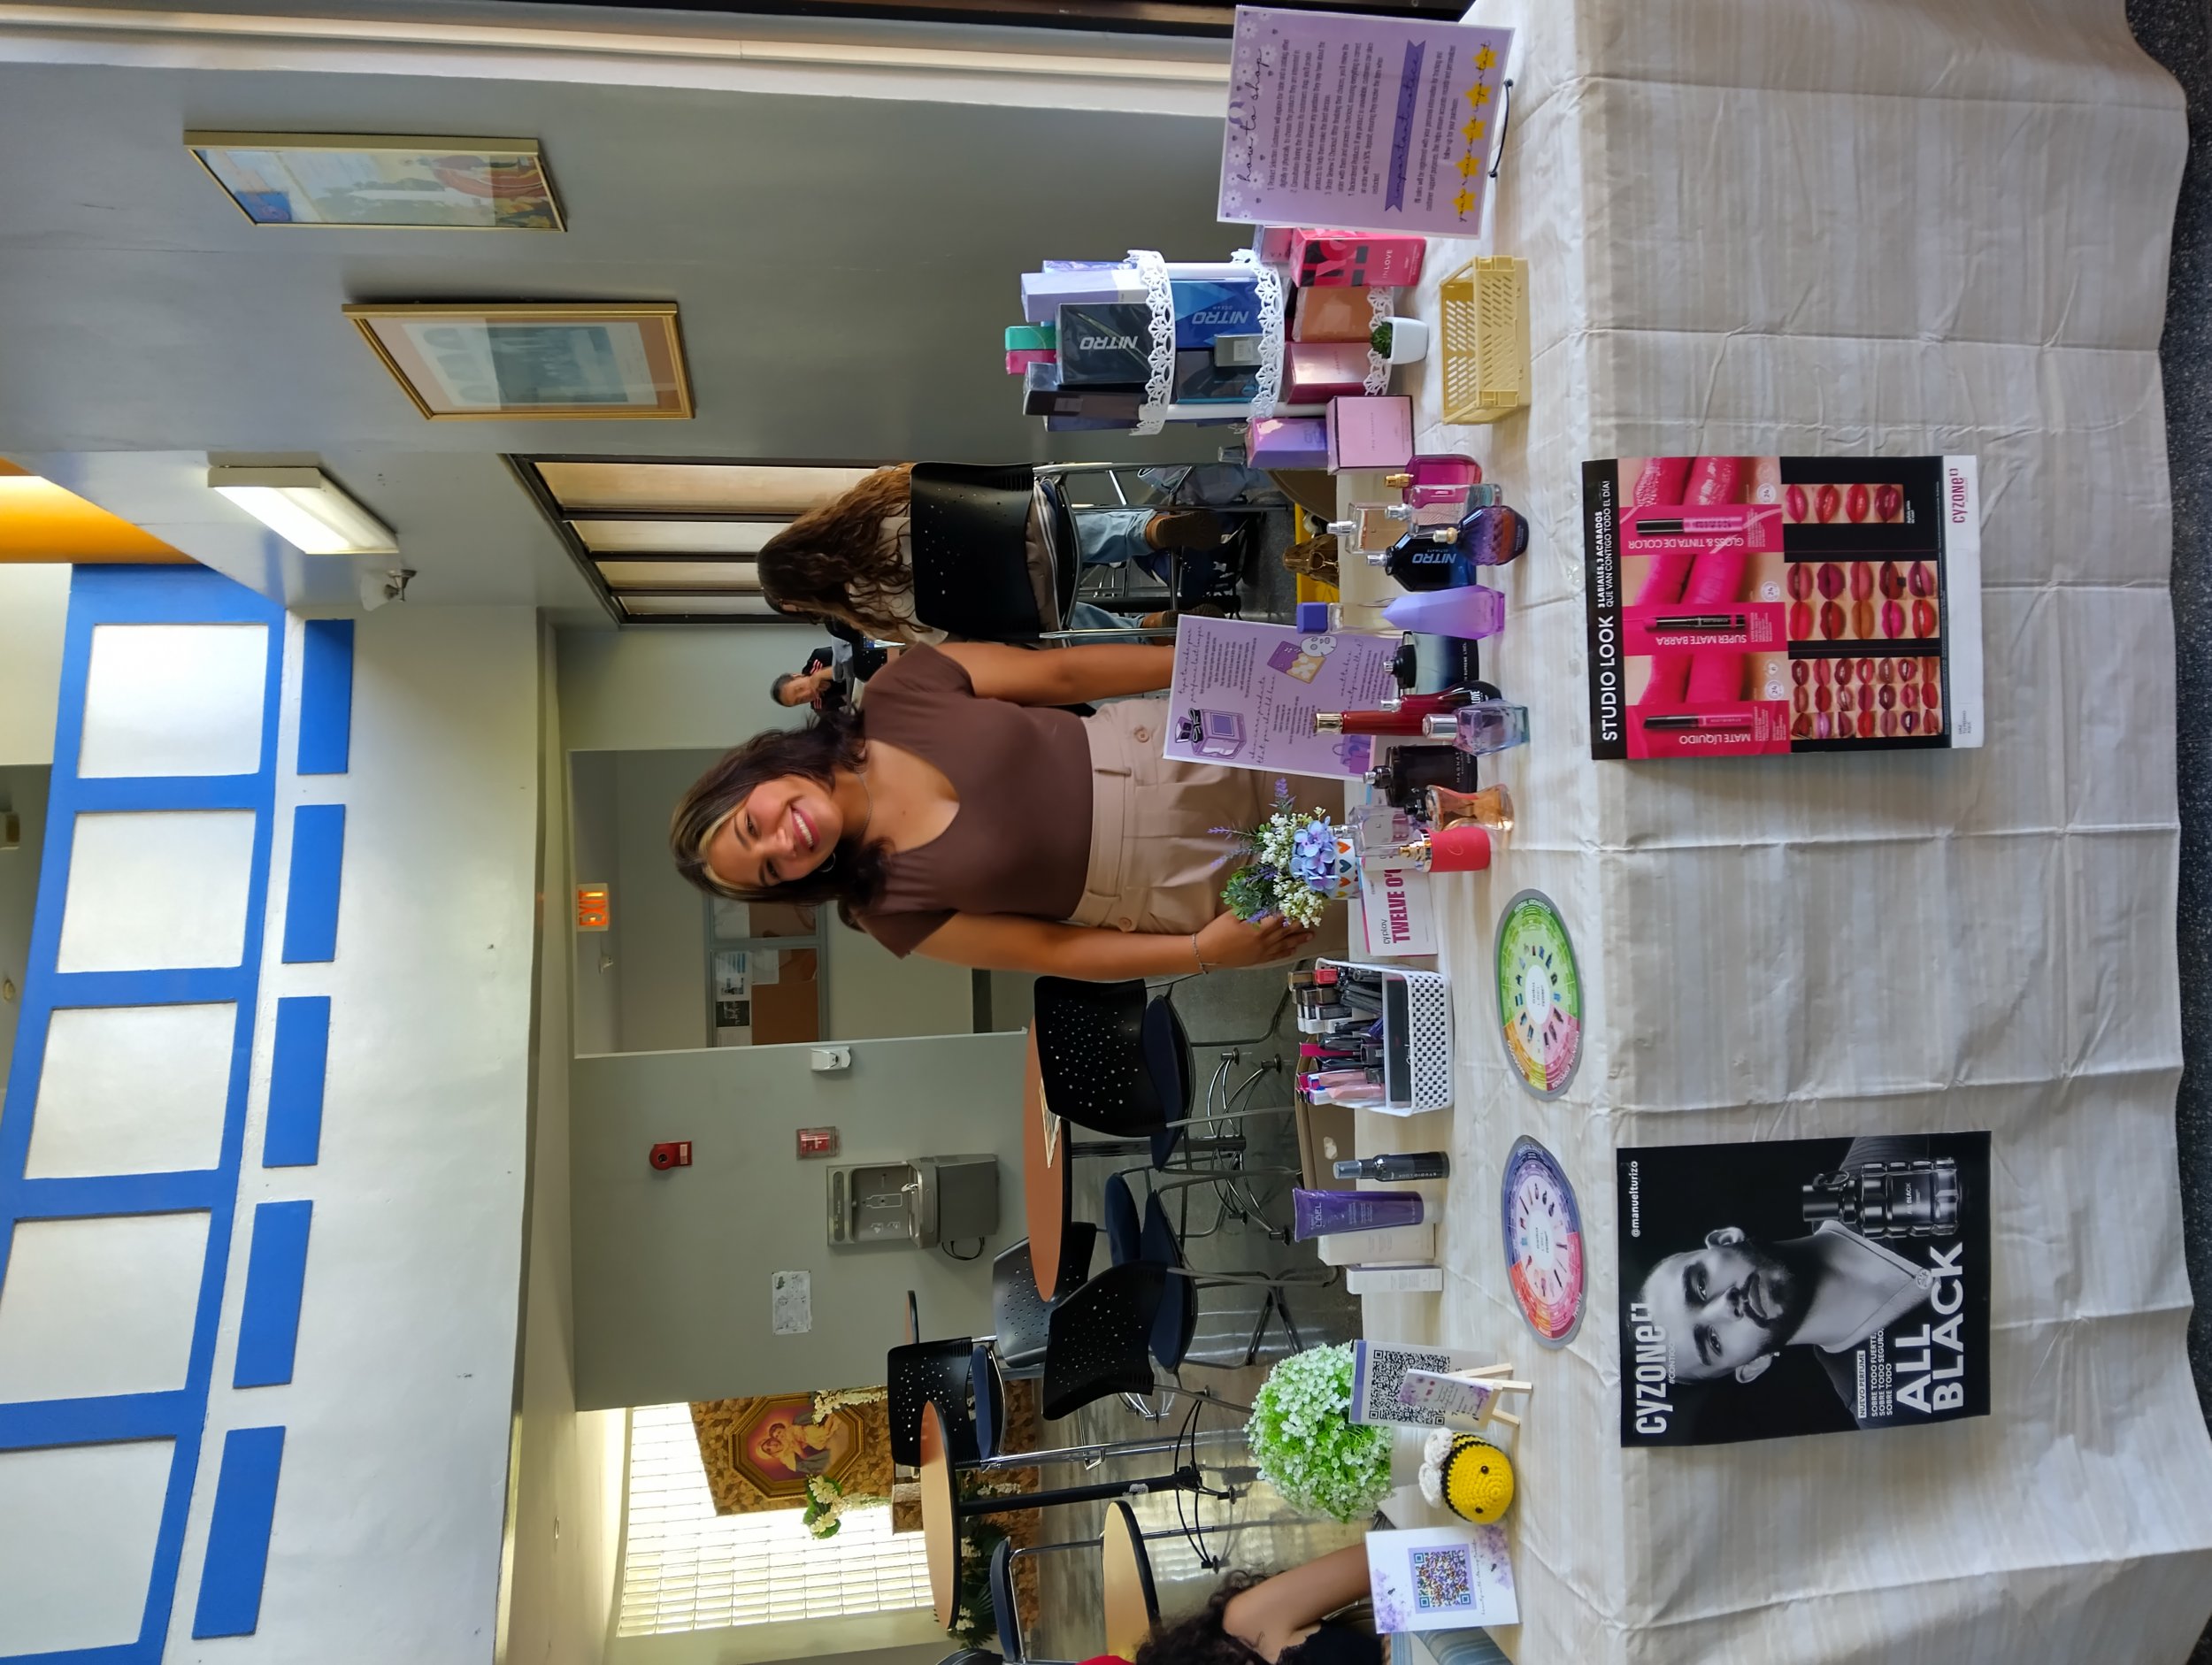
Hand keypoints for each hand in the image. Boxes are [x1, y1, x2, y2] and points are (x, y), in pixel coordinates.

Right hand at [1196, 908, 1315, 969]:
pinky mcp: (1258, 959)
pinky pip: (1277, 955)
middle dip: (1300, 924)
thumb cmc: (1217, 932)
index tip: (1303, 905)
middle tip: (1314, 919)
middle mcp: (1264, 941)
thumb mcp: (1232, 915)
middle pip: (1286, 931)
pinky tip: (1294, 949)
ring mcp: (1262, 952)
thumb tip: (1265, 902)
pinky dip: (1287, 952)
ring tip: (1311, 935)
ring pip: (1285, 944)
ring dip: (1299, 939)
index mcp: (1258, 929)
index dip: (1293, 912)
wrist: (1207, 953)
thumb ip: (1250, 909)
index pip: (1281, 919)